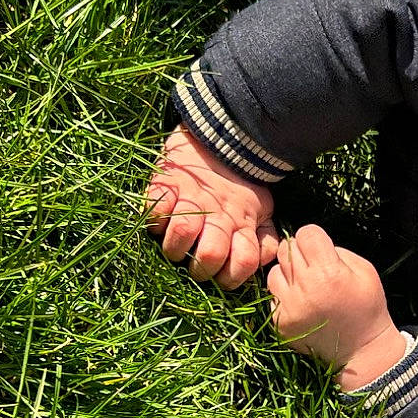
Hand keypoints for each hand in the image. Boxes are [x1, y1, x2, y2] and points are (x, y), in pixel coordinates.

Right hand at [143, 125, 279, 288]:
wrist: (220, 138)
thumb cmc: (241, 185)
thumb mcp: (262, 211)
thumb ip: (264, 240)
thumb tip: (260, 263)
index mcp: (242, 223)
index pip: (243, 263)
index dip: (231, 278)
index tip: (222, 277)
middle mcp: (218, 215)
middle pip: (209, 256)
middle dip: (200, 270)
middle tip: (195, 265)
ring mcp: (190, 200)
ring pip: (180, 235)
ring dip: (174, 249)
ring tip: (175, 246)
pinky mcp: (166, 186)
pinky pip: (154, 212)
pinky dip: (153, 223)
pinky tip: (160, 224)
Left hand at [266, 225, 407, 390]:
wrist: (362, 350)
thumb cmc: (366, 307)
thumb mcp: (364, 270)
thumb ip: (336, 250)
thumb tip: (310, 244)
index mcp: (329, 273)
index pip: (306, 234)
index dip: (314, 238)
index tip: (321, 249)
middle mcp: (305, 289)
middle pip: (286, 249)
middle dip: (300, 254)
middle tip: (314, 268)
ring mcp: (289, 308)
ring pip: (274, 272)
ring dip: (288, 275)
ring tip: (307, 288)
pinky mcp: (279, 323)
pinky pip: (273, 296)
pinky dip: (284, 296)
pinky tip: (302, 304)